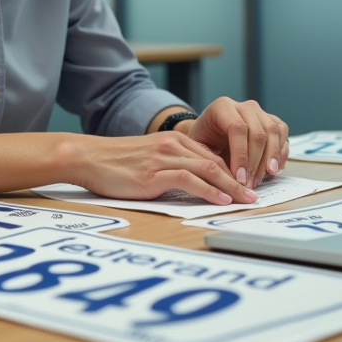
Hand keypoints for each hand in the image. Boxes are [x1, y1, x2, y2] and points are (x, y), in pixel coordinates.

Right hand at [69, 133, 258, 205]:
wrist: (87, 157)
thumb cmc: (114, 163)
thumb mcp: (148, 159)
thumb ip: (170, 166)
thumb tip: (194, 183)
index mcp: (172, 141)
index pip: (212, 154)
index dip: (233, 171)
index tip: (246, 186)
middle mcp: (171, 145)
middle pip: (217, 161)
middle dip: (239, 180)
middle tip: (254, 195)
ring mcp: (163, 158)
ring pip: (208, 169)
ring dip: (231, 186)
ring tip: (246, 200)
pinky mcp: (154, 173)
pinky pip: (190, 179)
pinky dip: (210, 190)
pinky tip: (221, 200)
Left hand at [182, 98, 287, 189]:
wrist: (210, 131)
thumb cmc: (204, 140)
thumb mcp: (199, 147)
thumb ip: (213, 159)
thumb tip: (231, 182)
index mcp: (223, 107)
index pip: (237, 128)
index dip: (241, 155)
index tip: (240, 179)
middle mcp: (244, 106)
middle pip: (258, 133)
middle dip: (255, 163)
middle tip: (250, 184)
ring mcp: (260, 112)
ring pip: (273, 132)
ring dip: (271, 159)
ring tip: (263, 178)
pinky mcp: (272, 120)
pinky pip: (282, 133)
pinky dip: (281, 153)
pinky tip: (274, 170)